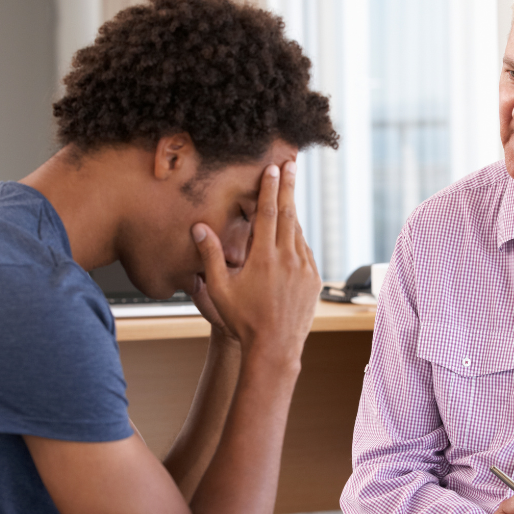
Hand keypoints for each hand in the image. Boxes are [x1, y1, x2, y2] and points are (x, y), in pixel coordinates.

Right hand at [191, 161, 320, 361]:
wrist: (275, 349)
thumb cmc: (243, 321)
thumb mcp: (220, 289)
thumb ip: (210, 256)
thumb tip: (199, 227)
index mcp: (264, 257)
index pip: (268, 213)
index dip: (270, 188)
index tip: (274, 168)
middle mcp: (288, 258)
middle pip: (288, 214)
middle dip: (288, 188)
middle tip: (291, 165)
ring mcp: (305, 269)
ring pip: (298, 233)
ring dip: (292, 214)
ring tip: (287, 198)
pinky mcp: (314, 281)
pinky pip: (306, 253)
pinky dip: (298, 240)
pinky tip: (292, 237)